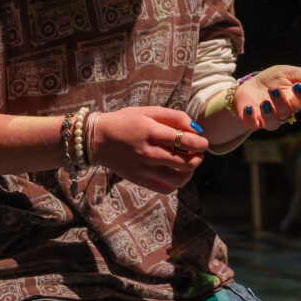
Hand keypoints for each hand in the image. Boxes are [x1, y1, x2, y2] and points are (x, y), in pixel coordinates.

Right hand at [88, 106, 206, 193]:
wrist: (98, 139)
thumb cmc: (125, 122)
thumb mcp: (148, 111)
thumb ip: (174, 117)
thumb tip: (197, 129)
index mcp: (152, 132)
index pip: (187, 141)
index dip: (201, 143)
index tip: (202, 142)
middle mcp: (148, 153)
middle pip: (187, 162)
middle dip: (198, 157)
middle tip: (198, 152)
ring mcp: (144, 169)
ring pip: (179, 179)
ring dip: (190, 172)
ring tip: (189, 164)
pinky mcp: (139, 180)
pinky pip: (166, 188)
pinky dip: (176, 183)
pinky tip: (175, 173)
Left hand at [233, 66, 300, 131]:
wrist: (250, 85)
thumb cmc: (273, 79)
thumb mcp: (288, 72)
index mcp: (295, 99)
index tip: (298, 86)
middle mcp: (284, 112)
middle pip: (287, 112)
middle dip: (281, 101)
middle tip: (273, 88)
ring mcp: (268, 118)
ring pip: (273, 123)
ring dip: (268, 114)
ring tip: (264, 103)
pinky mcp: (253, 121)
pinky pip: (253, 125)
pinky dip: (250, 119)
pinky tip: (249, 108)